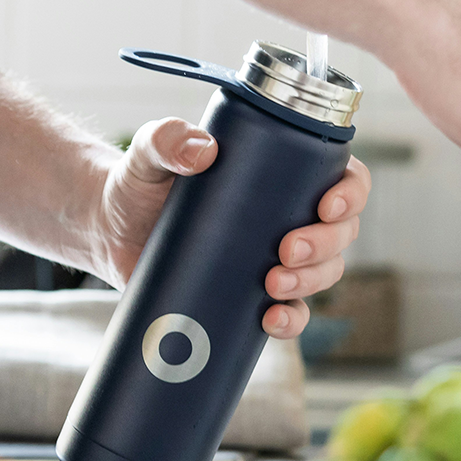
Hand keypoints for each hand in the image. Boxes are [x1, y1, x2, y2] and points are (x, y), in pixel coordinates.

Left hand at [89, 117, 370, 338]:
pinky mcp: (252, 295)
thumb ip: (166, 139)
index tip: (326, 206)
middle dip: (325, 245)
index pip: (344, 177)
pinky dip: (290, 321)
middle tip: (286, 250)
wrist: (110, 231)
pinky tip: (270, 321)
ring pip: (324, 273)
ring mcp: (275, 258)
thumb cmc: (139, 182)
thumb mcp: (148, 153)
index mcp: (285, 172)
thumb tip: (201, 150)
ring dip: (311, 282)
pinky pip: (291, 313)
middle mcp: (290, 215)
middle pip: (342, 233)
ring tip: (272, 285)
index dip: (351, 194)